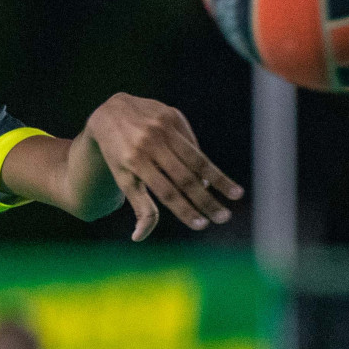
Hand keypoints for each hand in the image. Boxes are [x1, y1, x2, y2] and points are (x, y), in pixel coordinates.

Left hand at [85, 93, 242, 241]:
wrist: (111, 112)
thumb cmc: (117, 153)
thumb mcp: (122, 178)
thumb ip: (137, 205)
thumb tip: (139, 237)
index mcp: (134, 161)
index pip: (165, 191)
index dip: (184, 209)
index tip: (201, 225)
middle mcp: (150, 143)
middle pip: (184, 178)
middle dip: (206, 200)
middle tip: (224, 218)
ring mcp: (162, 128)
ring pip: (196, 159)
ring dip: (218, 179)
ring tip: (237, 195)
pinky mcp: (173, 116)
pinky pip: (192, 144)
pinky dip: (201, 163)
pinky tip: (211, 179)